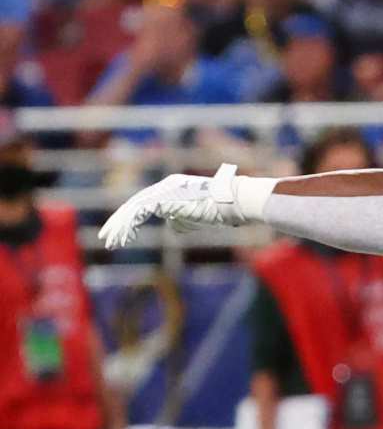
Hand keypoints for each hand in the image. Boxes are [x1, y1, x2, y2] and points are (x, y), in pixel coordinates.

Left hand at [99, 164, 254, 248]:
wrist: (229, 203)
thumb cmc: (219, 211)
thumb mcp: (195, 218)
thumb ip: (181, 220)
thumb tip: (172, 227)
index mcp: (171, 188)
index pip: (144, 204)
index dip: (131, 220)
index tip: (123, 236)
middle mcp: (163, 186)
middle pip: (133, 205)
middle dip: (118, 223)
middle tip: (107, 238)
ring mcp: (162, 190)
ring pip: (132, 209)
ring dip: (119, 227)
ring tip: (110, 243)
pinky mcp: (162, 199)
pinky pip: (137, 213)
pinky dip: (128, 226)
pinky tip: (123, 239)